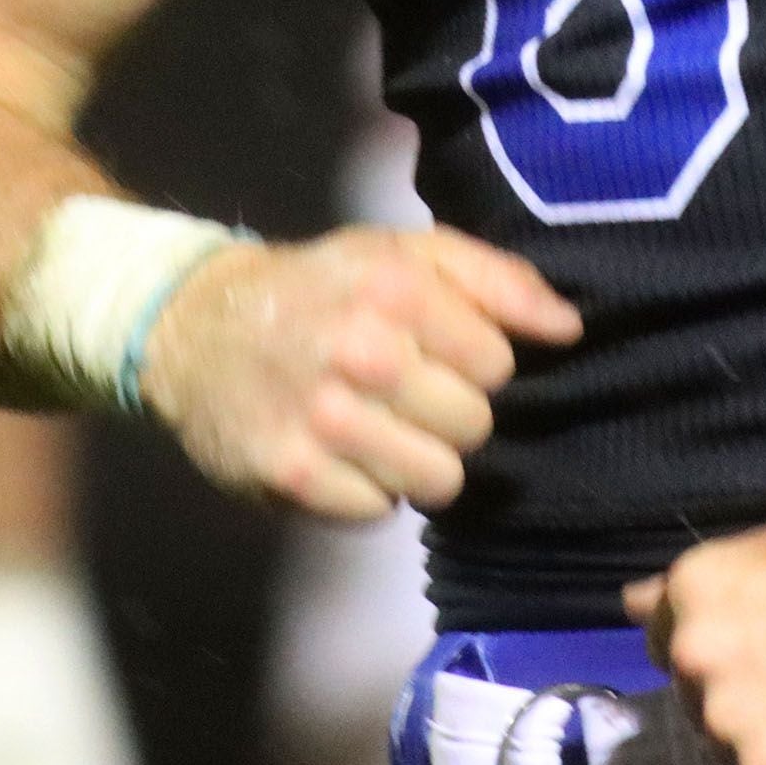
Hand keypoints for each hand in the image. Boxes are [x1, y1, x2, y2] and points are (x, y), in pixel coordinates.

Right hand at [141, 225, 580, 519]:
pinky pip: (379, 512)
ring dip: (418, 460)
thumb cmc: (324, 287)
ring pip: (438, 480)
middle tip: (408, 392)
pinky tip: (343, 453)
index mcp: (397, 288)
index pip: (499, 365)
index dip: (478, 363)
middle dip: (452, 414)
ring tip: (382, 426)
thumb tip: (569, 328)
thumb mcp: (406, 252)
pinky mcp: (292, 477)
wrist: (197, 329)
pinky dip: (368, 490)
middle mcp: (362, 353)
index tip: (443, 354)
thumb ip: (497, 280)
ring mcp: (324, 420)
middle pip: (474, 426)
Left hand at [624, 512, 765, 764]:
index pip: (666, 646)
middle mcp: (695, 654)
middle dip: (739, 700)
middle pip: (694, 703)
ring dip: (764, 746)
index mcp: (693, 589)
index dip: (719, 653)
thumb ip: (703, 589)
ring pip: (723, 755)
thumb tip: (633, 602)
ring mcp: (729, 718)